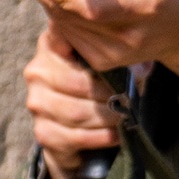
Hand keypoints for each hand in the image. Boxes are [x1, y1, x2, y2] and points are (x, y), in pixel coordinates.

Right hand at [24, 23, 124, 178]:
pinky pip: (75, 136)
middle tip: (129, 101)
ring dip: (107, 117)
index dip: (94, 54)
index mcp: (52, 45)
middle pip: (77, 84)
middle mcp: (38, 72)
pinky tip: (115, 135)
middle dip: (109, 95)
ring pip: (77, 112)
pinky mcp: (43, 132)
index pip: (69, 41)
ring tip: (124, 117)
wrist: (83, 132)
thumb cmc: (101, 88)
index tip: (116, 63)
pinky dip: (100, 137)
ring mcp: (37, 103)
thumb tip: (141, 68)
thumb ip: (125, 59)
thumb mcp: (114, 67)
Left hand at [26, 0, 178, 93]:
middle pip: (62, 10)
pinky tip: (71, 4)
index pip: (83, 3)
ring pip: (58, 22)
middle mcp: (125, 35)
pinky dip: (60, 16)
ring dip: (51, 0)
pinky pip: (65, 35)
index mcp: (141, 5)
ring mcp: (112, 53)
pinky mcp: (101, 61)